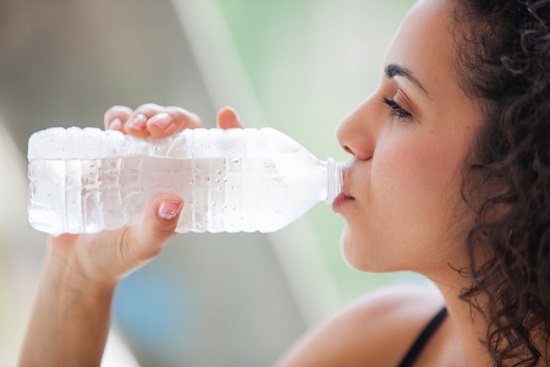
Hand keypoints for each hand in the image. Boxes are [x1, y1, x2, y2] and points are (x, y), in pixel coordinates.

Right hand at [20, 104, 244, 366]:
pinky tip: (114, 128)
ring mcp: (139, 157)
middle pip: (181, 128)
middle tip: (155, 128)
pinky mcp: (110, 152)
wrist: (76, 261)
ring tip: (132, 129)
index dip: (228, 132)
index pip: (215, 154)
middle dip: (172, 118)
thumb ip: (158, 228)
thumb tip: (174, 202)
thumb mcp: (141, 246)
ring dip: (145, 114)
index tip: (227, 115)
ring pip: (151, 118)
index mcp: (187, 187)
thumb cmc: (117, 256)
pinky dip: (118, 118)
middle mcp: (167, 168)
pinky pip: (119, 123)